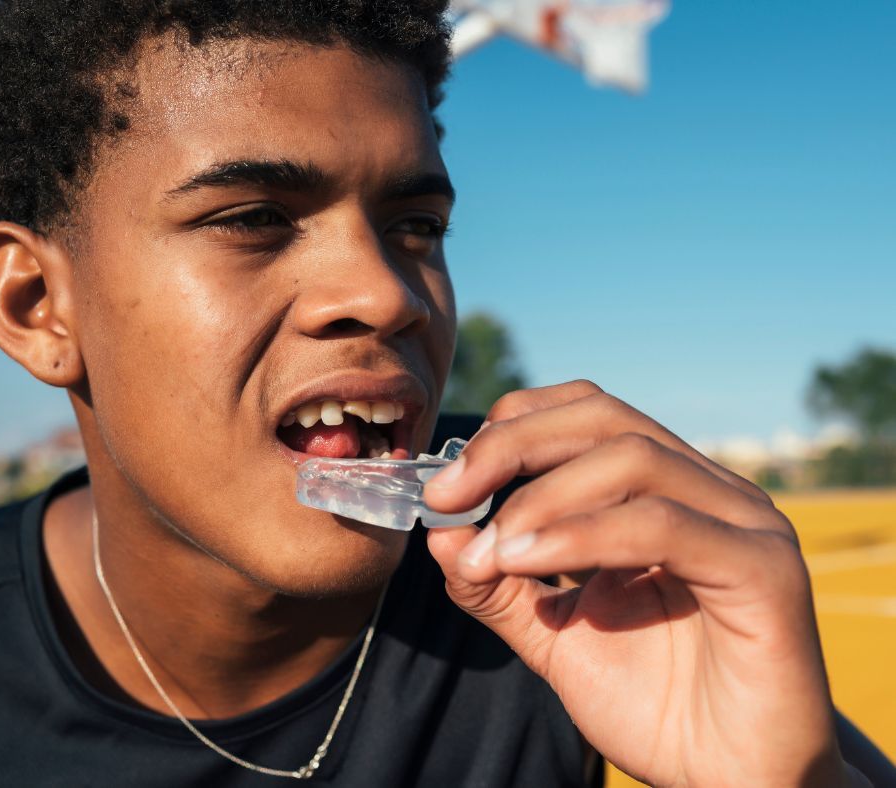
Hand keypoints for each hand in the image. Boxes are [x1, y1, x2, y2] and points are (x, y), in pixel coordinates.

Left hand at [425, 381, 849, 786]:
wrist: (728, 783)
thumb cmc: (654, 705)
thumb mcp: (553, 635)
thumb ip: (498, 584)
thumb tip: (439, 531)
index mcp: (664, 491)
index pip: (586, 412)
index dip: (512, 428)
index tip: (447, 482)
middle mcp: (707, 490)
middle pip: (602, 418)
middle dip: (512, 446)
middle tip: (448, 495)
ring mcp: (743, 522)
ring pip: (631, 458)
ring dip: (540, 499)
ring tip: (491, 551)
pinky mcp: (765, 568)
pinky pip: (662, 525)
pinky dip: (582, 535)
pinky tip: (527, 560)